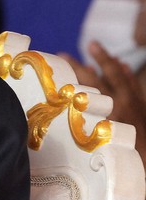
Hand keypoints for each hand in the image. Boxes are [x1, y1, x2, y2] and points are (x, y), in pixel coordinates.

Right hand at [60, 42, 145, 164]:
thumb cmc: (122, 153)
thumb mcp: (98, 140)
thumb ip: (82, 125)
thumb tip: (63, 112)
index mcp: (108, 108)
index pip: (89, 81)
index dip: (74, 68)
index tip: (61, 57)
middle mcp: (122, 101)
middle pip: (107, 74)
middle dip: (95, 58)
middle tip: (81, 47)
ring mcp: (135, 103)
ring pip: (122, 75)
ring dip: (110, 61)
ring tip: (97, 49)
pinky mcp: (142, 108)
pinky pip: (135, 85)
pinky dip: (128, 74)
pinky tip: (124, 67)